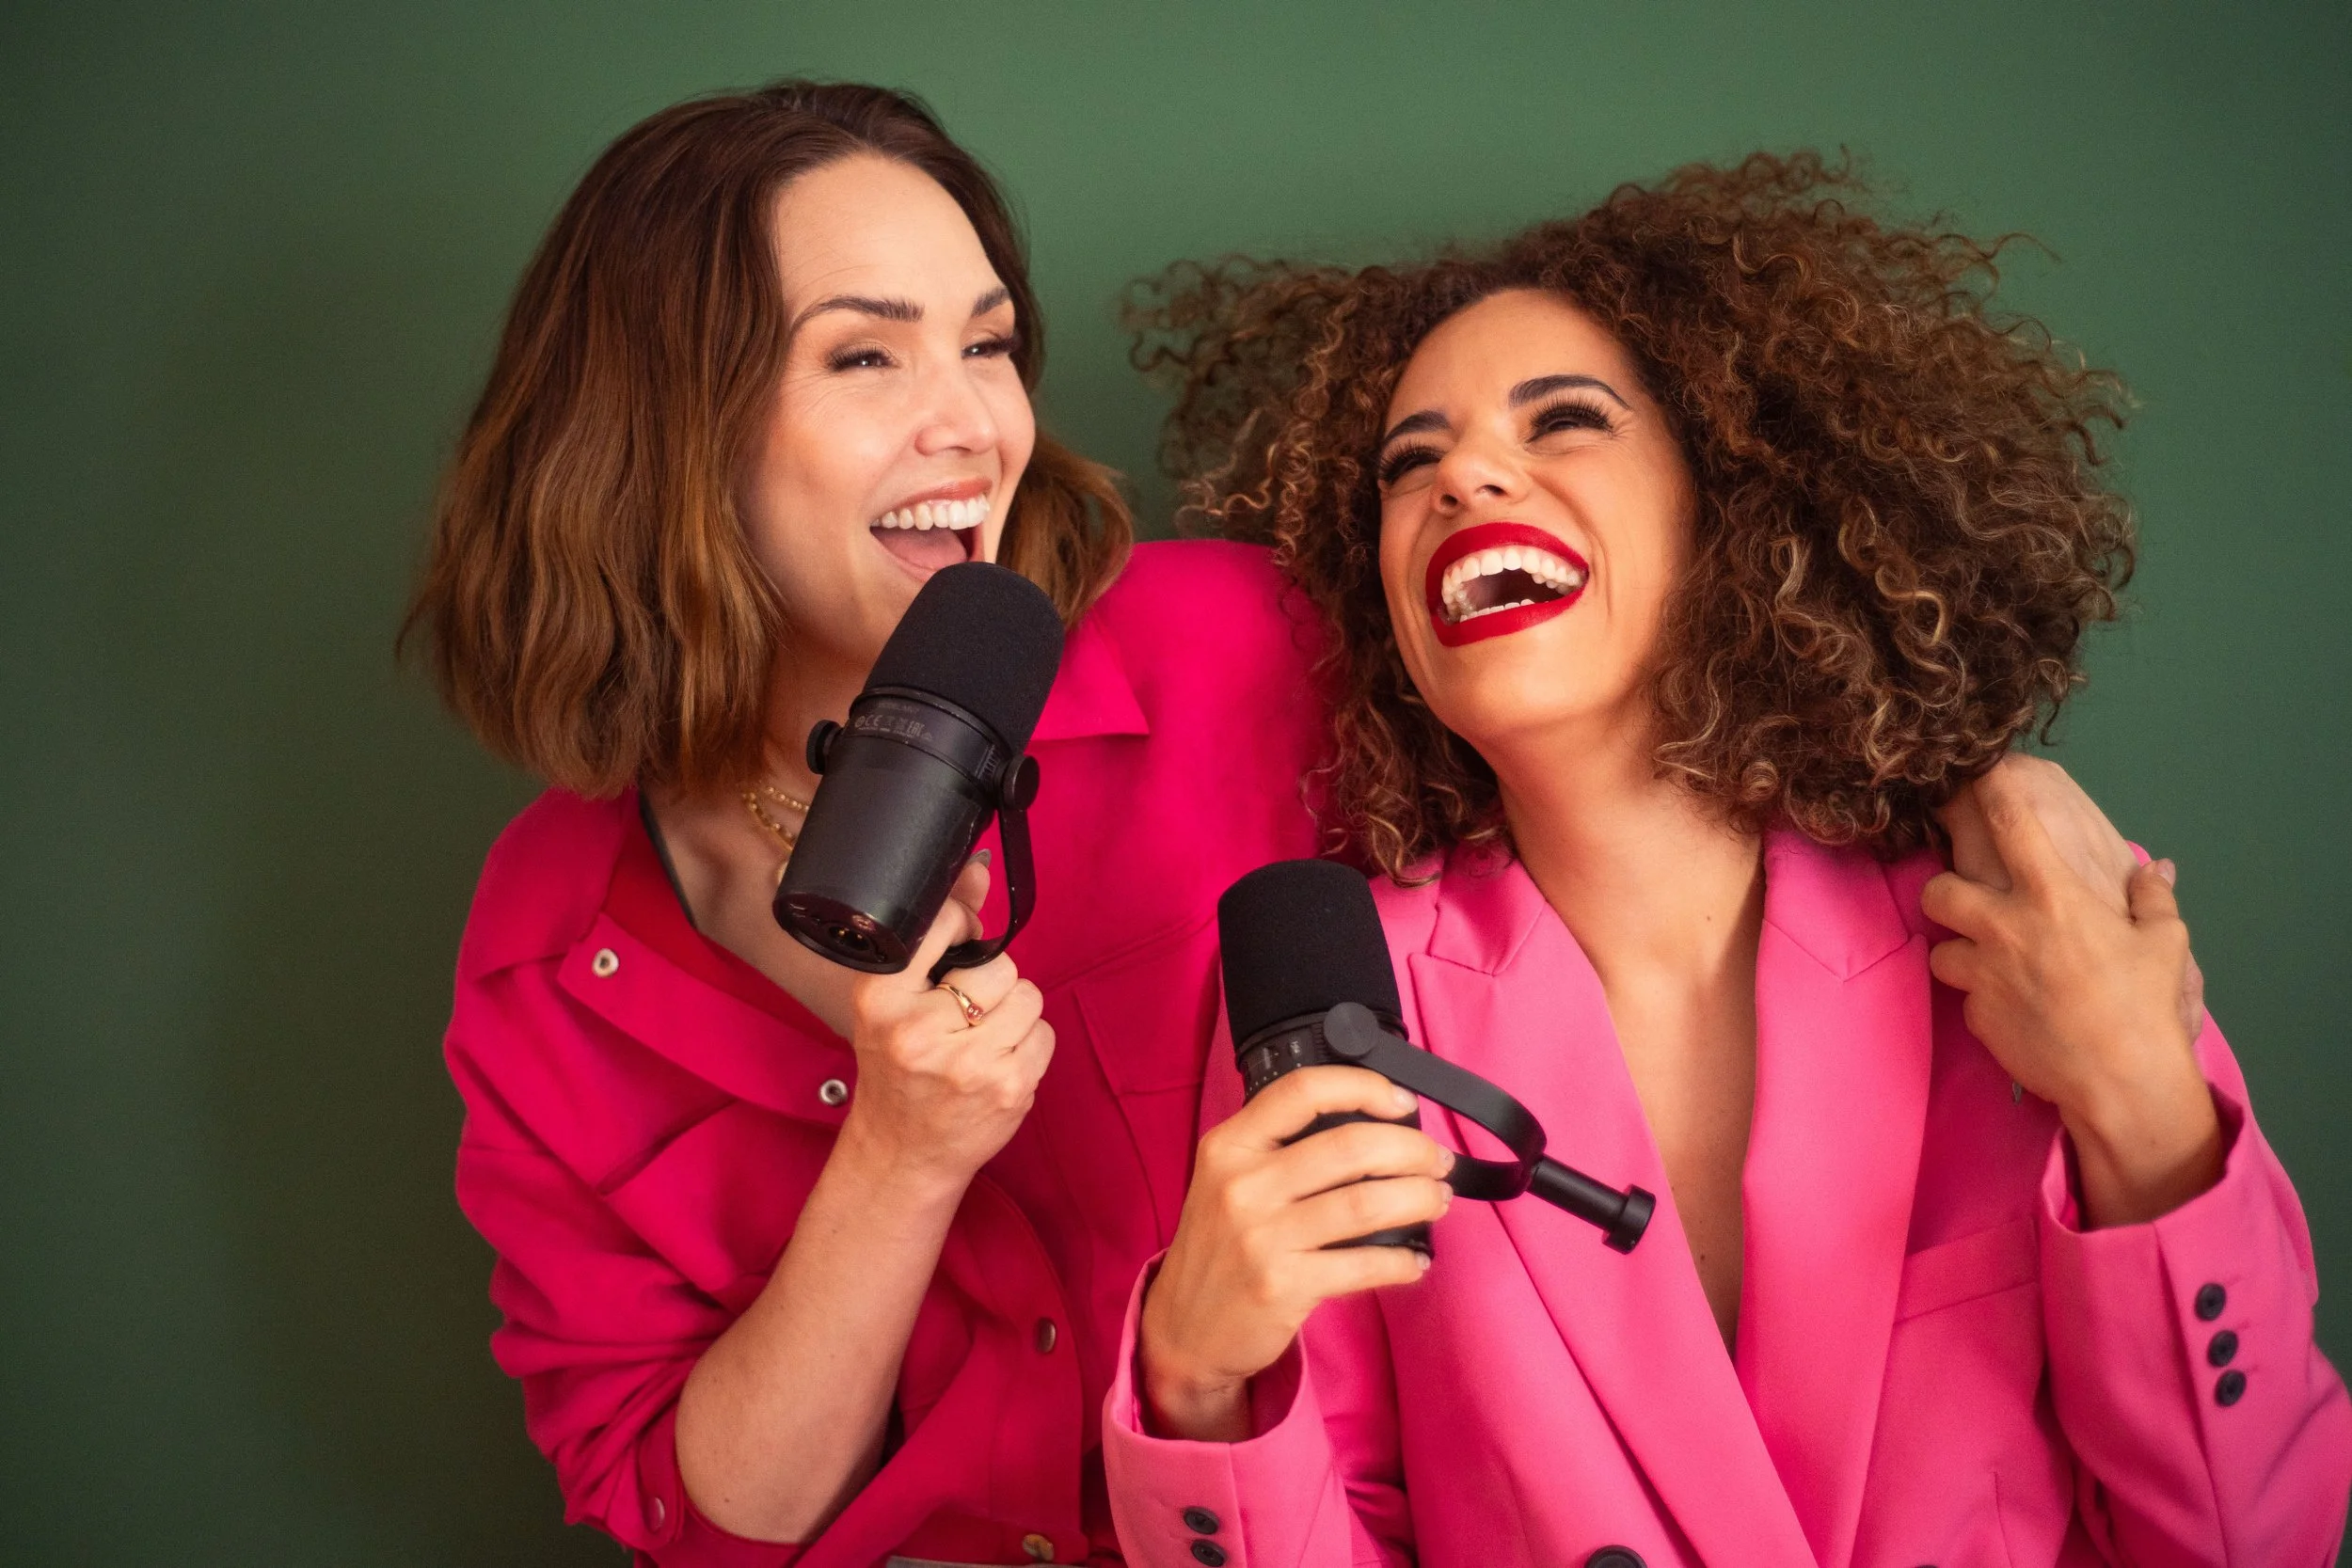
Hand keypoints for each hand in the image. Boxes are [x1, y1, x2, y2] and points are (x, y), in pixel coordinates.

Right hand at [837, 857, 1053, 1188]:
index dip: (963, 927)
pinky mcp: (1007, 1089)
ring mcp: (967, 1064)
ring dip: (1014, 1012)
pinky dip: (1028, 1045)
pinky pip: (1044, 1035)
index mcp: (881, 998)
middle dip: (991, 982)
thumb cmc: (897, 1066)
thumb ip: (938, 930)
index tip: (957, 948)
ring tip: (981, 1037)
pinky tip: (996, 1063)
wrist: (901, 1152)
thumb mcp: (896, 997)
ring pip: (1028, 996)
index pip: (943, 925)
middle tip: (964, 1012)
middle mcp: (919, 1031)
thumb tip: (978, 869)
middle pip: (999, 965)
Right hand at [1138, 1067, 1453, 1441]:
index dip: (1362, 1087)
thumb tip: (1373, 1129)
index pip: (1302, 1091)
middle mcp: (1241, 1185)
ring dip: (1418, 1198)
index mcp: (1229, 1146)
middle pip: (1349, 1145)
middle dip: (1411, 1149)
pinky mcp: (1282, 1286)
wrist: (1183, 1328)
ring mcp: (1260, 1237)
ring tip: (1437, 1199)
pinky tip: (1415, 1261)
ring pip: (1365, 1203)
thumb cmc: (1220, 1248)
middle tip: (1436, 1160)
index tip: (1400, 1101)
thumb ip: (1280, 1150)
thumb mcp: (1226, 1181)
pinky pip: (1362, 1264)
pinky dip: (1401, 1262)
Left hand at [1939, 753, 2204, 1039]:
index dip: (1987, 791)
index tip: (1977, 777)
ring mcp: (1984, 974)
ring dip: (1958, 951)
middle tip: (1969, 903)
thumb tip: (2157, 868)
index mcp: (2053, 898)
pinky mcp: (1975, 1016)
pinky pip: (1963, 997)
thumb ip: (2153, 899)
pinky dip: (1980, 998)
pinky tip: (2011, 1007)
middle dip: (1945, 892)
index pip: (2009, 823)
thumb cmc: (2145, 1006)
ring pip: (1940, 949)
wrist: (2121, 1082)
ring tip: (1989, 961)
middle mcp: (2006, 928)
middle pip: (1937, 889)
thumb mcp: (2163, 944)